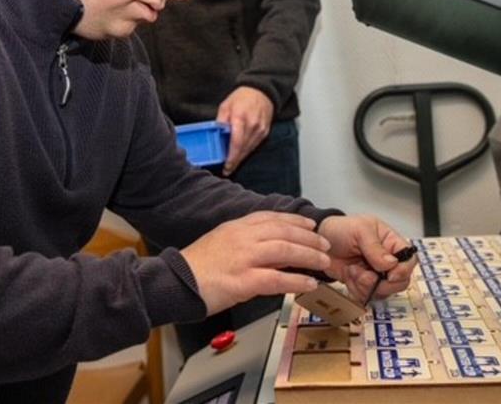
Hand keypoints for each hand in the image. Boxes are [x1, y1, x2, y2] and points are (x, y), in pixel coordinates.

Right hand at [180, 211, 330, 315]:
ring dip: (309, 256)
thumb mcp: (221, 243)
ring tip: (323, 262)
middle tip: (325, 244)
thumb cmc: (196, 267)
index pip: (272, 218)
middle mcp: (242, 238)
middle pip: (284, 231)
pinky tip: (309, 284)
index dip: (295, 220)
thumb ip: (245, 241)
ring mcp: (244, 258)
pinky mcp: (244, 281)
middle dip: (309, 238)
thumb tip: (271, 248)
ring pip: (285, 251)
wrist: (175, 282)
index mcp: (236, 227)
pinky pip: (277, 279)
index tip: (310, 224)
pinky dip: (297, 280)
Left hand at [217, 86, 273, 175]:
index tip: (226, 166)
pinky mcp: (265, 132)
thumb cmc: (242, 97)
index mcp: (240, 118)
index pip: (236, 142)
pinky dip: (247, 151)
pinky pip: (254, 145)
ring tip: (232, 164)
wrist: (262, 92)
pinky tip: (240, 154)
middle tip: (227, 169)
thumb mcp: (225, 105)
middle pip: (243, 149)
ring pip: (249, 149)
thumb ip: (220, 121)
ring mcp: (260, 130)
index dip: (231, 157)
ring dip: (240, 158)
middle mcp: (252, 125)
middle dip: (235, 161)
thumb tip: (215, 135)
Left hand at [316, 215, 416, 301]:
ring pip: (384, 291)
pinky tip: (349, 276)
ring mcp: (376, 275)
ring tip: (352, 271)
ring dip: (366, 285)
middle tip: (366, 276)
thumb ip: (375, 247)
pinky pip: (368, 296)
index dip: (404, 269)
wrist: (319, 244)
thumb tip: (391, 263)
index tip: (390, 275)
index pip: (409, 258)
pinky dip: (357, 290)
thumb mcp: (359, 230)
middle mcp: (387, 260)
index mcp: (391, 242)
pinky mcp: (363, 285)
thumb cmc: (340, 229)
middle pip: (401, 281)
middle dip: (383, 283)